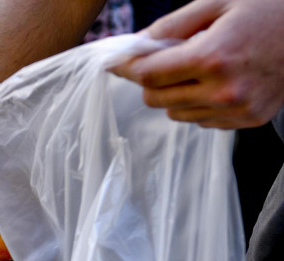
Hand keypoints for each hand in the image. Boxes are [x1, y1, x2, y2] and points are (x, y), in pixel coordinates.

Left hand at [110, 0, 283, 128]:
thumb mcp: (217, 4)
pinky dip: (199, 104)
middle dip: (153, 80)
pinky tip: (219, 82)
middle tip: (166, 61)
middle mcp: (224, 90)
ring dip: (176, 93)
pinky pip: (201, 120)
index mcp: (213, 57)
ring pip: (175, 113)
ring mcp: (238, 109)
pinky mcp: (249, 120)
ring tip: (201, 69)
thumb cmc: (266, 9)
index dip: (131, 67)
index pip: (149, 75)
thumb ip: (171, 26)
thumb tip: (133, 45)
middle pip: (156, 98)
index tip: (121, 62)